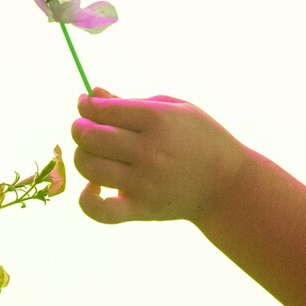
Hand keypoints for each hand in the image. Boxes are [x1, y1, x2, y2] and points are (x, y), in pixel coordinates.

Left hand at [71, 87, 241, 224]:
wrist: (226, 183)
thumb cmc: (200, 137)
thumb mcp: (175, 109)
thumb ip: (131, 102)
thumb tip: (90, 95)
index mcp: (159, 120)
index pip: (103, 110)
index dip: (87, 105)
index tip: (86, 105)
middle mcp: (150, 150)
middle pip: (91, 137)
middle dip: (79, 128)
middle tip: (85, 127)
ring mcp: (144, 182)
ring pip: (89, 167)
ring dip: (82, 156)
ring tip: (93, 153)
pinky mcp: (141, 209)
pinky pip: (98, 210)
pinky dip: (87, 199)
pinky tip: (94, 186)